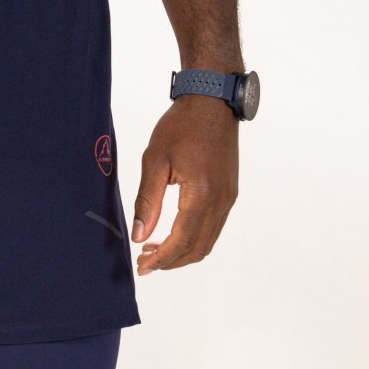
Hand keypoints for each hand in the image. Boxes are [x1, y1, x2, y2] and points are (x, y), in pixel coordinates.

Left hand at [131, 95, 239, 273]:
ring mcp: (228, 198)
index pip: (181, 241)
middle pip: (197, 249)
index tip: (141, 267)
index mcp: (201, 194)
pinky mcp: (229, 193)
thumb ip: (147, 202)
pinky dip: (194, 238)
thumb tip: (139, 236)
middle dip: (171, 261)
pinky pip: (213, 227)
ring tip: (155, 250)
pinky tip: (173, 233)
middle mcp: (220, 200)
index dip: (161, 260)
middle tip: (145, 262)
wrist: (212, 101)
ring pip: (208, 241)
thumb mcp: (155, 161)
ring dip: (182, 252)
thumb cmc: (182, 125)